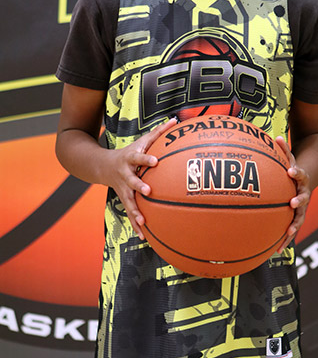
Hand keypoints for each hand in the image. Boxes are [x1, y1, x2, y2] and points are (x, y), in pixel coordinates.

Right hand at [106, 119, 176, 239]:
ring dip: (135, 211)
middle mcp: (125, 174)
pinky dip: (135, 224)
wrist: (103, 166)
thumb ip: (158, 132)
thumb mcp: (142, 140)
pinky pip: (129, 213)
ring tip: (143, 221)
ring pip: (128, 201)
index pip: (139, 157)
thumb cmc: (130, 151)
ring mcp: (123, 188)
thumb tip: (175, 121)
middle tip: (148, 192)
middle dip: (139, 186)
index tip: (155, 161)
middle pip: (132, 180)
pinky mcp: (123, 199)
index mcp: (131, 159)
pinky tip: (143, 236)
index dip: (146, 159)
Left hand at [275, 136, 310, 252]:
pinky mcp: (297, 218)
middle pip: (303, 198)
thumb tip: (276, 137)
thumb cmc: (293, 170)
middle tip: (292, 203)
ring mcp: (302, 208)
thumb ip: (283, 149)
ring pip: (299, 218)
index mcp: (301, 179)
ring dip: (294, 226)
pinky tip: (275, 251)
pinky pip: (291, 230)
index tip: (291, 170)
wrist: (307, 183)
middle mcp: (304, 194)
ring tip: (288, 234)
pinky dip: (284, 240)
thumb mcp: (290, 158)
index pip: (301, 173)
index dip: (296, 171)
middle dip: (298, 201)